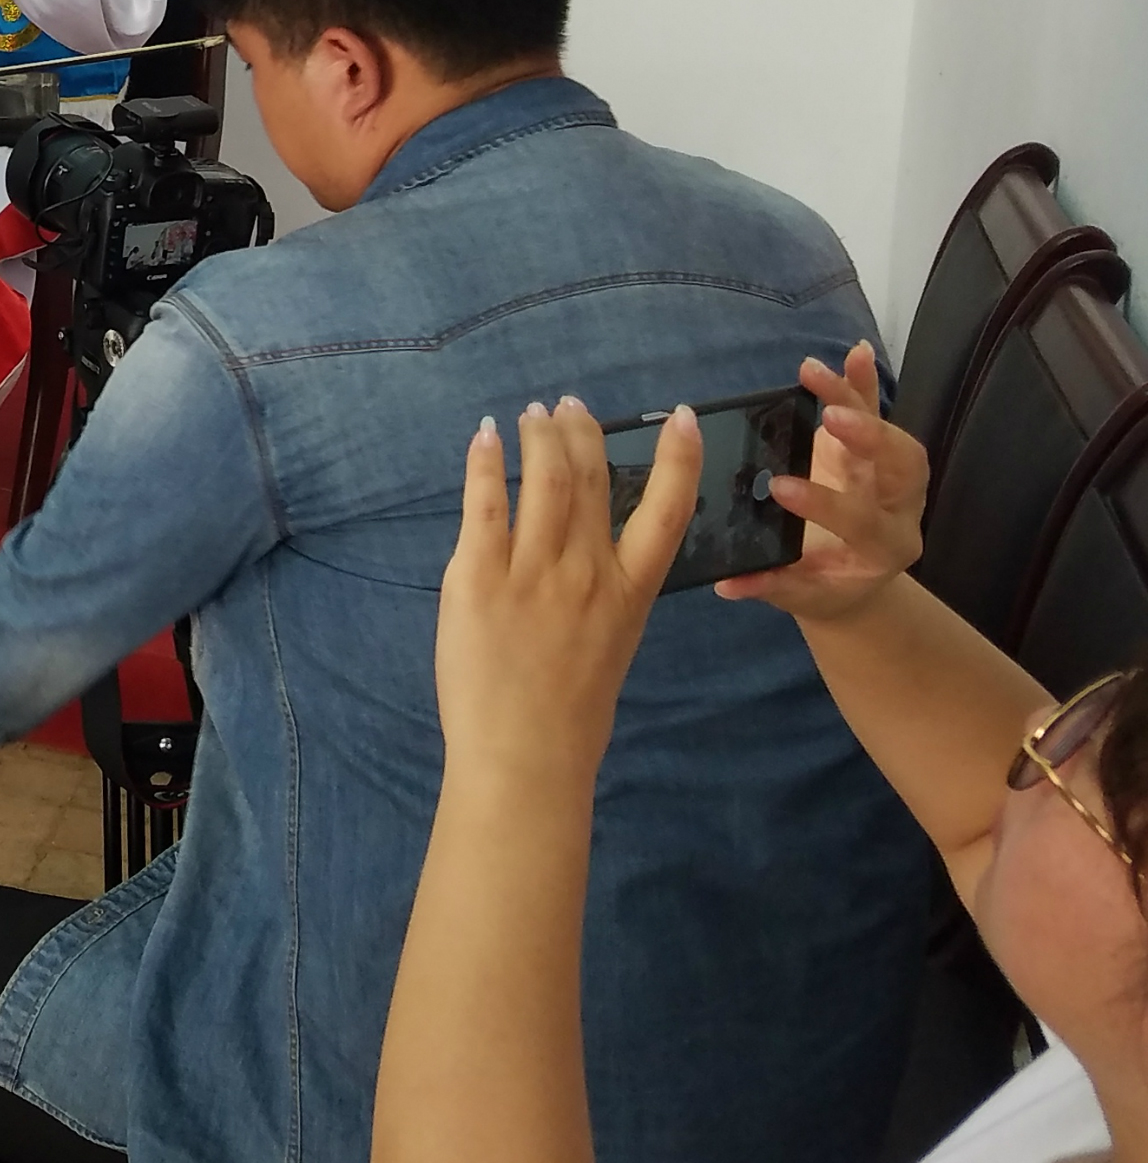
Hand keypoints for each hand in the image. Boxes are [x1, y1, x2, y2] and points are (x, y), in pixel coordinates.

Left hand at [436, 399, 694, 795]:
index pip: (669, 511)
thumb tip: (584, 550)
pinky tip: (485, 437)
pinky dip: (487, 464)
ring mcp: (533, 572)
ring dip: (539, 437)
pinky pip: (486, 504)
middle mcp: (587, 573)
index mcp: (630, 592)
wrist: (524, 756)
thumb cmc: (568, 712)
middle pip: (593, 480)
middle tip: (569, 405)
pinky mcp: (479, 576)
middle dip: (581, 432)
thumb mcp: (611, 644)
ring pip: (546, 480)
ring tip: (532, 414)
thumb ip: (602, 592)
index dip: (680, 459)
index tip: (683, 418)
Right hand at [718, 343, 925, 622]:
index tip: (778, 487)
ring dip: (857, 400)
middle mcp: (902, 509)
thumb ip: (768, 586)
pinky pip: (880, 413)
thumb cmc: (825, 587)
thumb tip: (726, 583)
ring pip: (890, 434)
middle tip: (827, 417)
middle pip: (903, 469)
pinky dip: (867, 383)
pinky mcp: (878, 453)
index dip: (824, 503)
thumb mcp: (799, 595)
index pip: (862, 521)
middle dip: (871, 438)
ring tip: (813, 372)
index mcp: (884, 548)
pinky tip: (854, 352)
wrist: (857, 581)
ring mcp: (895, 478)